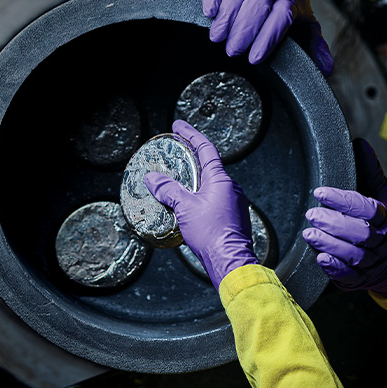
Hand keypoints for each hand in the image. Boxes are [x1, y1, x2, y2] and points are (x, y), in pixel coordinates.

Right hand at [144, 120, 257, 290]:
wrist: (231, 262)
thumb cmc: (211, 234)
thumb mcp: (185, 208)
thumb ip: (168, 190)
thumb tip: (152, 178)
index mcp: (221, 180)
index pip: (205, 148)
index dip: (190, 134)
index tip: (178, 125)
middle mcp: (231, 188)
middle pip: (208, 166)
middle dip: (190, 159)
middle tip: (175, 153)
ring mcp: (234, 203)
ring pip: (211, 185)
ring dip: (194, 181)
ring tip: (176, 183)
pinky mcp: (232, 218)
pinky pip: (214, 200)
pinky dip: (199, 197)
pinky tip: (188, 207)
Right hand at [202, 0, 332, 73]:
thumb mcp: (304, 17)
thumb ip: (314, 44)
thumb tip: (326, 68)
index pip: (280, 18)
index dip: (267, 38)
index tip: (255, 58)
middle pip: (257, 5)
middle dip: (244, 30)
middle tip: (233, 51)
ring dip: (226, 16)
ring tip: (218, 36)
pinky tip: (209, 12)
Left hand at [302, 139, 386, 299]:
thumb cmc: (382, 222)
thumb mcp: (381, 195)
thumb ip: (369, 170)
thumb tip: (358, 142)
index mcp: (385, 218)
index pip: (367, 208)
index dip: (344, 201)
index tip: (320, 192)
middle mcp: (380, 242)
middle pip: (360, 234)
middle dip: (334, 224)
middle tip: (311, 214)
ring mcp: (371, 263)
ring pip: (354, 256)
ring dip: (330, 245)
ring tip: (309, 234)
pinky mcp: (361, 280)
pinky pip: (350, 277)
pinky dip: (336, 270)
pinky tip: (320, 259)